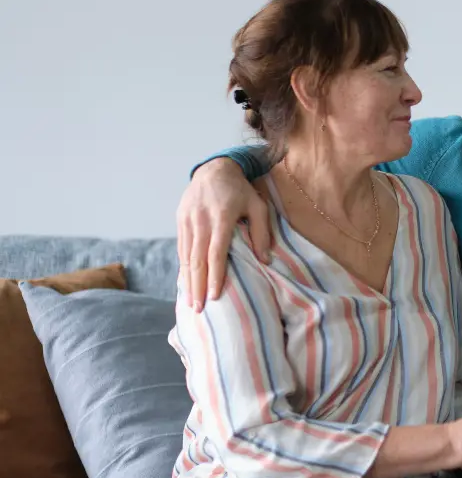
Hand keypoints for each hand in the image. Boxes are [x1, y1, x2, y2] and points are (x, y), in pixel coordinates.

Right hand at [177, 158, 270, 311]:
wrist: (213, 169)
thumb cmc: (240, 190)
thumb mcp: (258, 206)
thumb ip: (261, 232)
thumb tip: (265, 260)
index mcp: (221, 218)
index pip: (215, 253)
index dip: (215, 276)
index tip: (215, 296)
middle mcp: (200, 221)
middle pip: (196, 259)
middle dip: (197, 286)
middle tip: (198, 308)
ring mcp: (187, 221)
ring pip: (185, 256)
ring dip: (187, 280)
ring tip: (191, 301)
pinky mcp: (180, 221)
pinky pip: (181, 248)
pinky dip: (182, 267)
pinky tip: (186, 282)